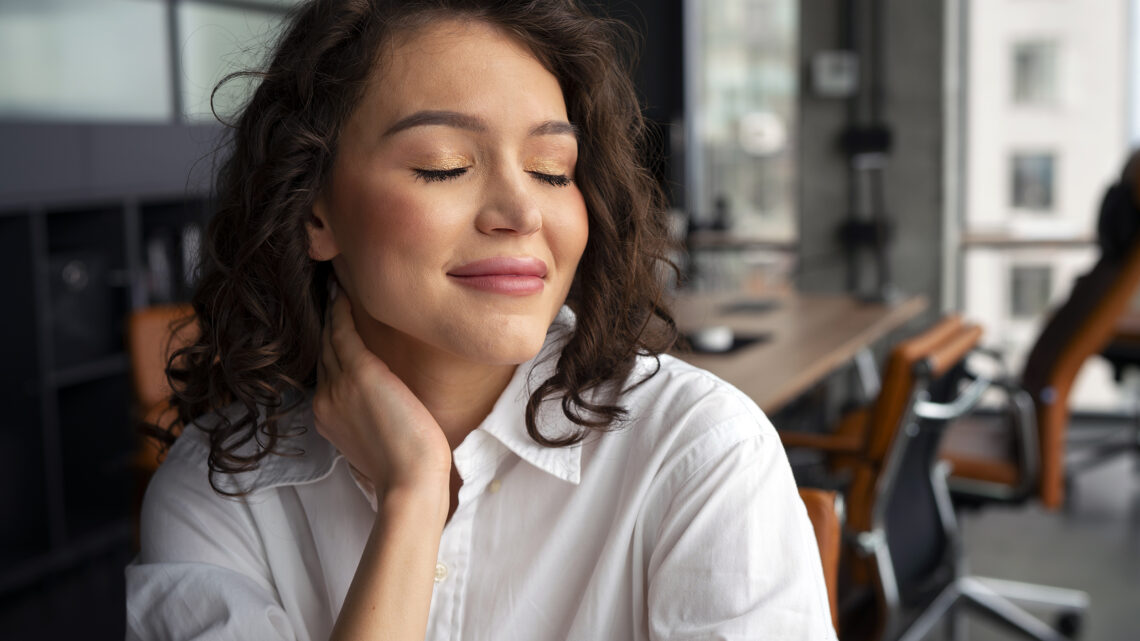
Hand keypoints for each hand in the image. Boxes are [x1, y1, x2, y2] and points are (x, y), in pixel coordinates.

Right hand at [312, 282, 451, 508]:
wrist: (409, 480)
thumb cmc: (405, 467)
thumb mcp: (375, 440)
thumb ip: (366, 418)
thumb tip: (379, 404)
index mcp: (327, 417)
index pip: (324, 373)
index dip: (326, 348)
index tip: (329, 326)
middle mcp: (325, 399)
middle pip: (321, 352)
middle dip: (322, 325)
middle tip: (326, 294)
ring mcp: (338, 386)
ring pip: (328, 339)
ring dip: (329, 312)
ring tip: (333, 286)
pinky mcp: (360, 373)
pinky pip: (342, 332)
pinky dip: (340, 311)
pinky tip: (342, 293)